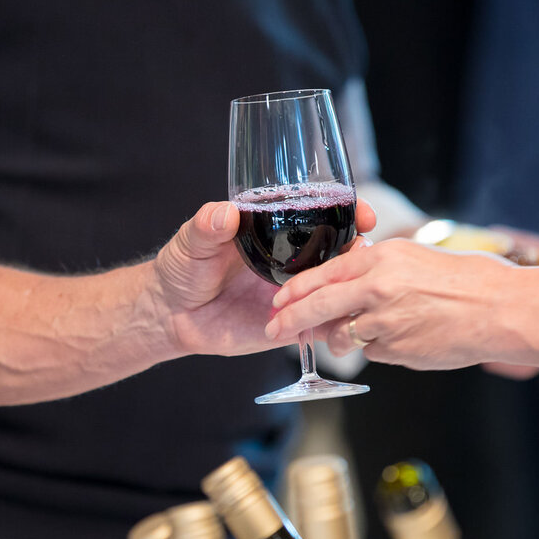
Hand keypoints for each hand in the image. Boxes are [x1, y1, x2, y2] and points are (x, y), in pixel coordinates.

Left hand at [154, 199, 375, 355]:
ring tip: (355, 290)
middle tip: (365, 253)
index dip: (347, 211)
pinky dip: (337, 327)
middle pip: (339, 251)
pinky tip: (344, 326)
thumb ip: (207, 225)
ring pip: (337, 289)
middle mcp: (291, 258)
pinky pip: (321, 326)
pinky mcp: (291, 323)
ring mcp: (295, 291)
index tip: (361, 213)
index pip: (320, 214)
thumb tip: (224, 214)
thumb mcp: (192, 240)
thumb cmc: (183, 268)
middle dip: (360, 251)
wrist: (173, 315)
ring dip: (354, 289)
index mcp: (275, 229)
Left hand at [266, 239, 538, 370]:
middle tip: (275, 330)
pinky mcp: (398, 350)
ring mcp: (387, 322)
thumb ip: (379, 268)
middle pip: (319, 307)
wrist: (502, 309)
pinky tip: (404, 339)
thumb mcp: (417, 257)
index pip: (324, 273)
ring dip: (341, 339)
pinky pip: (374, 353)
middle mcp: (378, 288)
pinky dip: (380, 349)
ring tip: (356, 336)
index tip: (279, 299)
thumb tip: (349, 279)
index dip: (296, 290)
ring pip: (344, 336)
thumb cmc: (470, 279)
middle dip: (291, 321)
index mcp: (382, 258)